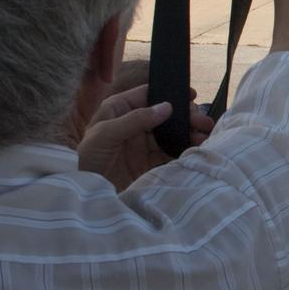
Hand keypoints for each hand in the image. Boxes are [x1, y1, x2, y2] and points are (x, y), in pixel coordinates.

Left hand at [77, 84, 214, 190]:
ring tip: (205, 135)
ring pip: (170, 132)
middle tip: (202, 121)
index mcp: (118, 110)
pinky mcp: (147, 162)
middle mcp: (132, 123)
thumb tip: (167, 107)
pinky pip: (169, 151)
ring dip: (188, 132)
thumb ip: (136, 119)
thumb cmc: (86, 159)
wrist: (83, 196)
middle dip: (184, 115)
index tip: (190, 95)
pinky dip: (184, 148)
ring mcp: (141, 143)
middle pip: (163, 114)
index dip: (168, 93)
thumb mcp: (105, 134)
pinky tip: (196, 147)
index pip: (147, 95)